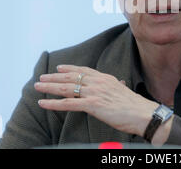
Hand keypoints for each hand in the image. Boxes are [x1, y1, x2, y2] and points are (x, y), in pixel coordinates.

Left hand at [34, 64, 159, 136]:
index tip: (59, 67)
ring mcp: (94, 93)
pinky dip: (53, 103)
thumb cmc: (135, 106)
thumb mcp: (123, 91)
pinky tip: (43, 103)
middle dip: (54, 77)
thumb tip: (118, 83)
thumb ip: (117, 85)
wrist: (142, 113)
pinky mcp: (92, 105)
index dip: (70, 68)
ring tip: (38, 86)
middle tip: (42, 77)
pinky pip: (68, 103)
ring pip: (66, 88)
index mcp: (105, 78)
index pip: (83, 70)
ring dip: (50, 87)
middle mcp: (98, 82)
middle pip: (71, 77)